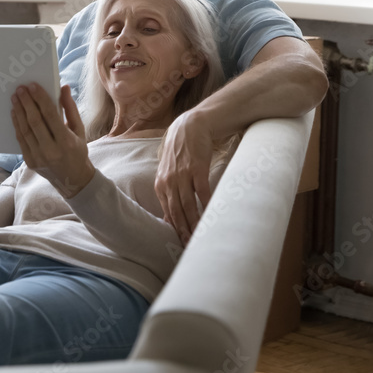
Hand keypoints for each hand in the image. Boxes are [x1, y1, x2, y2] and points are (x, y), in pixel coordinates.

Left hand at [11, 83, 94, 197]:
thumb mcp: (79, 130)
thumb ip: (70, 108)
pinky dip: (17, 125)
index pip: (51, 116)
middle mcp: (51, 151)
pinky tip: (15, 112)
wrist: (72, 179)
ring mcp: (39, 158)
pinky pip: (21, 140)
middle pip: (35, 122)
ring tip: (16, 97)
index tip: (33, 86)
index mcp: (66, 142)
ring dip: (19, 111)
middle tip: (21, 89)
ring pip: (25, 130)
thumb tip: (64, 87)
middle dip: (27, 103)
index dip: (41, 99)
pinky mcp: (30, 162)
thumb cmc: (77, 151)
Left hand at [154, 110, 214, 244]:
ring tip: (200, 236)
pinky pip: (201, 191)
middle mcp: (169, 181)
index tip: (181, 242)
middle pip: (176, 212)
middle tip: (190, 246)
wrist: (191, 126)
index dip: (175, 229)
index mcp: (161, 184)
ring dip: (194, 222)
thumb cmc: (182, 151)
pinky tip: (211, 215)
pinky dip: (206, 204)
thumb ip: (169, 190)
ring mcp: (182, 175)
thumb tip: (171, 213)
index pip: (167, 212)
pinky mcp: (197, 169)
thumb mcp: (169, 171)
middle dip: (183, 230)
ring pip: (188, 205)